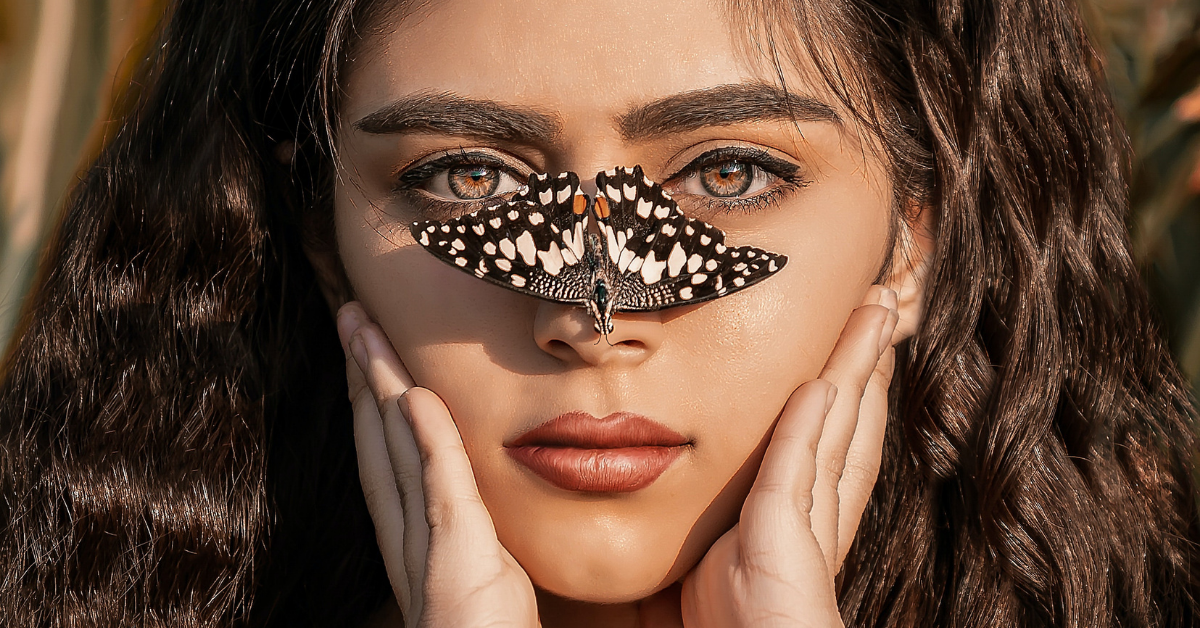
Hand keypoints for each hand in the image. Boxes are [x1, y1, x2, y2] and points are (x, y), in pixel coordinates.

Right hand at [338, 302, 539, 627]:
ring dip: (379, 385)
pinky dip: (426, 437)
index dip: (376, 403)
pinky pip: (440, 488)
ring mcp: (429, 554)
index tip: (369, 351)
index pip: (391, 461)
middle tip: (349, 315)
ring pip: (396, 452)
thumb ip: (471, 543)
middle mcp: (409, 546)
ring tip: (362, 329)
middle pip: (380, 443)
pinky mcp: (459, 563)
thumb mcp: (488, 584)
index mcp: (418, 548)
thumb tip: (466, 509)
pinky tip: (412, 392)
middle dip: (363, 376)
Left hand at [680, 286, 898, 627]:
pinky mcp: (781, 544)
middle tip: (879, 311)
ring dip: (855, 372)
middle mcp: (806, 530)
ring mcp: (801, 537)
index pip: (823, 454)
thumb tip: (657, 557)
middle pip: (843, 431)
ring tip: (874, 316)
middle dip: (864, 370)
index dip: (842, 403)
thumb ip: (684, 567)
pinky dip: (813, 421)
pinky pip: (798, 468)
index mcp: (787, 539)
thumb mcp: (691, 596)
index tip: (850, 355)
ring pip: (834, 434)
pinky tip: (827, 379)